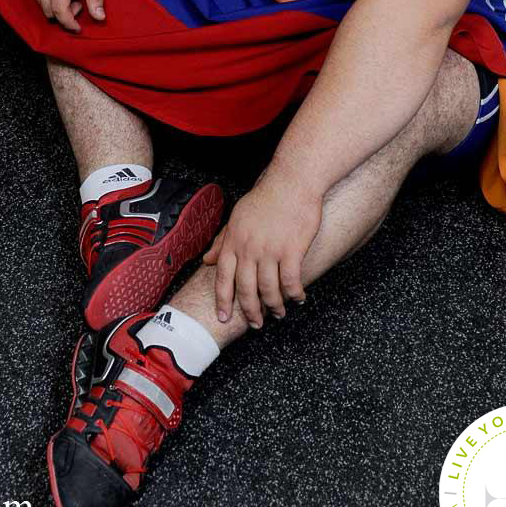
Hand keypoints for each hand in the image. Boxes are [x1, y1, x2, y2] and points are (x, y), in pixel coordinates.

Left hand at [202, 173, 322, 327]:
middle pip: (246, 289)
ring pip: (269, 290)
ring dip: (275, 306)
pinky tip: (298, 298)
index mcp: (234, 240)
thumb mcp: (237, 217)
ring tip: (279, 313)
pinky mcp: (292, 250)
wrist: (292, 182)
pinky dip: (294, 294)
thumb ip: (222, 241)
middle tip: (256, 324)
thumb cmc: (266, 198)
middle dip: (251, 311)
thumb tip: (207, 260)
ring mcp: (270, 250)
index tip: (223, 317)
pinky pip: (291, 281)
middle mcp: (249, 248)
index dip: (223, 300)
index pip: (223, 277)